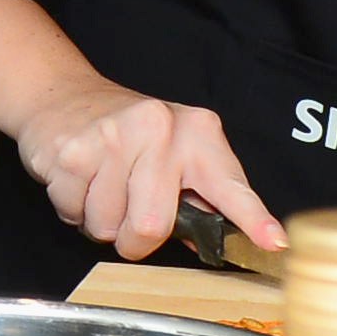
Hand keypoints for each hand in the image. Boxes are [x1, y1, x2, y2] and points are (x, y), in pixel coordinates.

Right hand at [12, 74, 280, 263]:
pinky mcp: (72, 150)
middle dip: (134, 238)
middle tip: (128, 214)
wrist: (62, 93)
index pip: (229, 185)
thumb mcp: (174, 151)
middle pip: (151, 225)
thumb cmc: (128, 134)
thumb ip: (198, 196)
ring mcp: (114, 137)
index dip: (252, 218)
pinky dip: (72, 207)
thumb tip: (212, 242)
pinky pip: (74, 212)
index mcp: (198, 133)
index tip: (274, 242)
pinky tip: (79, 178)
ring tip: (100, 186)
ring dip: (100, 221)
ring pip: (107, 226)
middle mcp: (160, 128)